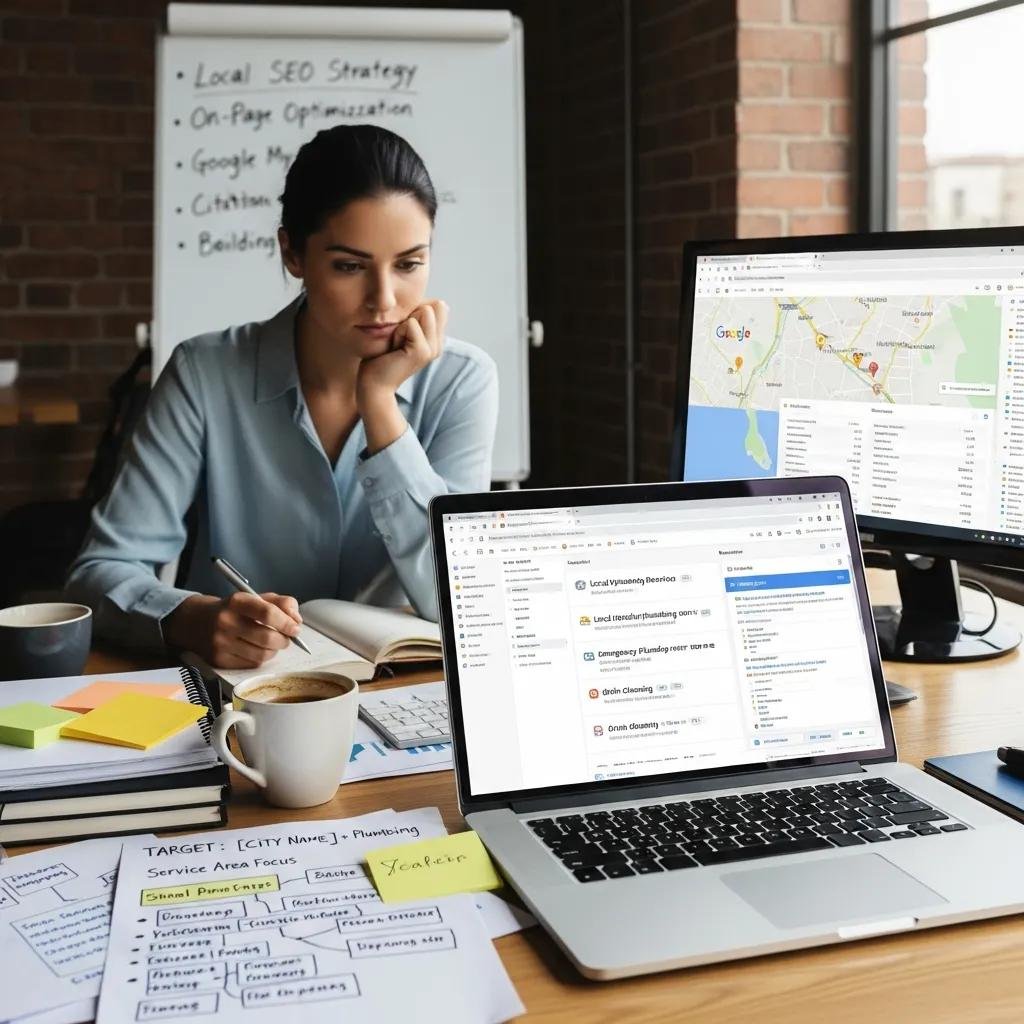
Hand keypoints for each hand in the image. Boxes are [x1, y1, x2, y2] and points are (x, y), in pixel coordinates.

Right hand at [164, 592, 302, 668]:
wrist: (196, 622)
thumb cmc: (233, 609)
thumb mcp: (255, 598)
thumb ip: (281, 603)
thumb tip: (296, 620)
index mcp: (237, 601)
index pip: (267, 613)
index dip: (286, 622)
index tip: (295, 628)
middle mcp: (226, 622)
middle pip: (267, 637)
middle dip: (284, 640)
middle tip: (287, 637)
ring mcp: (220, 643)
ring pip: (262, 654)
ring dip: (274, 650)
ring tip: (273, 643)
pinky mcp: (219, 660)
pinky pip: (252, 664)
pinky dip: (261, 658)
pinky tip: (257, 649)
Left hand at [356, 299, 447, 403]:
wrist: (373, 382)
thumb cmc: (382, 355)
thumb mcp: (401, 330)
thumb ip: (416, 315)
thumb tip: (437, 300)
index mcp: (436, 338)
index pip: (438, 305)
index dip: (416, 310)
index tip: (403, 333)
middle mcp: (438, 344)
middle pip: (433, 305)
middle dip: (409, 316)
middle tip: (399, 339)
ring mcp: (433, 349)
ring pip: (424, 311)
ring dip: (403, 324)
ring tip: (397, 343)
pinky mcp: (422, 352)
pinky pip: (411, 324)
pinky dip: (398, 332)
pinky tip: (395, 348)